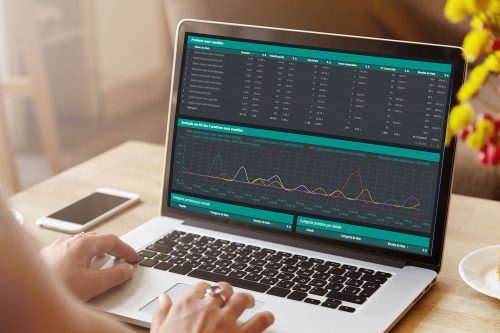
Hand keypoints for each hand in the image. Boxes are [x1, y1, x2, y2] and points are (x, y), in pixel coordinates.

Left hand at [40, 232, 139, 300]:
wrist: (26, 295)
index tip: (134, 258)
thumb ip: (115, 276)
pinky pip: (71, 251)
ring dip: (97, 252)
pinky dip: (83, 257)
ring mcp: (57, 247)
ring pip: (83, 245)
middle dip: (113, 249)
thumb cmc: (56, 288)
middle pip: (98, 240)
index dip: (126, 249)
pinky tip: (81, 268)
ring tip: (105, 262)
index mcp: (83, 243)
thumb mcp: (92, 284)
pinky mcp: (48, 257)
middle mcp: (69, 241)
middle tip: (123, 259)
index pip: (112, 240)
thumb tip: (128, 269)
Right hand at [151, 282, 274, 332]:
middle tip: (230, 297)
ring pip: (242, 298)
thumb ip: (162, 313)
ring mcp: (225, 321)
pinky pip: (259, 321)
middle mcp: (208, 309)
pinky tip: (267, 318)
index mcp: (187, 305)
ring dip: (246, 299)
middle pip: (223, 288)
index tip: (208, 294)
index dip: (207, 289)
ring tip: (249, 302)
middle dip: (228, 291)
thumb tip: (164, 299)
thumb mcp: (159, 331)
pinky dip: (265, 317)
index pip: (202, 286)